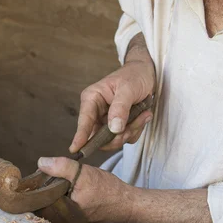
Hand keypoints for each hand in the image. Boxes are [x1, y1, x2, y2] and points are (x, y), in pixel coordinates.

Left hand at [38, 157, 132, 222]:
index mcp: (60, 213)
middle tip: (49, 173)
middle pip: (44, 200)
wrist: (126, 203)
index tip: (40, 173)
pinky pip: (63, 204)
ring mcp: (68, 220)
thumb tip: (41, 163)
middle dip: (46, 186)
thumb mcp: (82, 173)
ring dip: (54, 189)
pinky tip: (67, 186)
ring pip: (53, 201)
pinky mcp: (75, 217)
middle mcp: (62, 221)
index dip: (37, 184)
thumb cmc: (107, 190)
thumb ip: (61, 167)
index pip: (38, 199)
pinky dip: (63, 194)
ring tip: (59, 178)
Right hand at [70, 35, 155, 152]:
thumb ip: (120, 108)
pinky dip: (136, 130)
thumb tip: (114, 128)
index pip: (84, 121)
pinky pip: (125, 138)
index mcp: (92, 99)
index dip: (80, 136)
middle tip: (134, 125)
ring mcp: (106, 121)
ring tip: (143, 114)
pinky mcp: (117, 126)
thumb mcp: (128, 88)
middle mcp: (96, 112)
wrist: (147, 74)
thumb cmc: (134, 75)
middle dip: (118, 135)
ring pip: (114, 139)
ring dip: (131, 130)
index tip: (75, 149)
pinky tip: (143, 116)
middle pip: (99, 136)